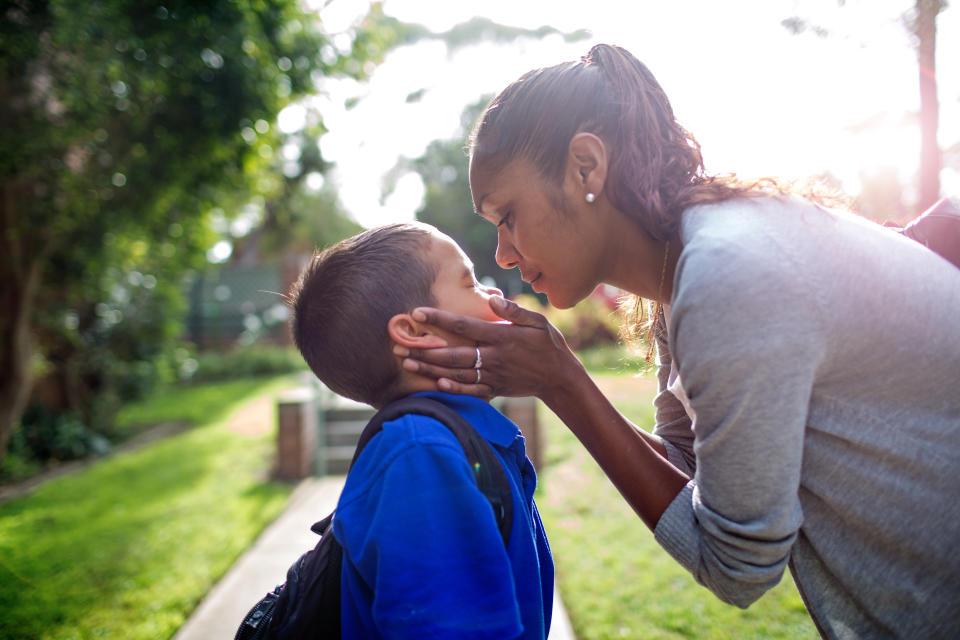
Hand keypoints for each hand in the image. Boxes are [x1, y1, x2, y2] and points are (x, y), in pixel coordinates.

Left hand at [395, 296, 583, 399]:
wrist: (560, 378)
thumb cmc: (549, 345)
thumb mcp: (538, 322)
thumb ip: (514, 310)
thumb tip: (491, 298)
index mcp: (501, 336)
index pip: (464, 326)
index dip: (439, 319)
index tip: (417, 312)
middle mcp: (494, 357)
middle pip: (453, 353)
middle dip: (425, 349)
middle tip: (400, 344)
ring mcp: (493, 375)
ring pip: (456, 373)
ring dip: (430, 369)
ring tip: (407, 363)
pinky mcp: (495, 389)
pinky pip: (470, 390)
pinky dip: (452, 389)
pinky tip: (434, 383)